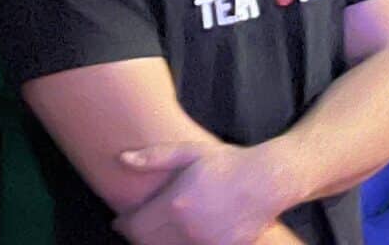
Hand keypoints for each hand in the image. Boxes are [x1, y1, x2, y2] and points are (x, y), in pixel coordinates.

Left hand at [113, 142, 285, 244]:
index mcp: (175, 204)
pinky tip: (186, 234)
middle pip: (148, 243)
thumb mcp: (191, 151)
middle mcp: (187, 229)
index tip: (121, 220)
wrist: (267, 180)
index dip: (124, 225)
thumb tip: (122, 159)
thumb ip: (155, 157)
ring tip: (159, 230)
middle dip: (138, 235)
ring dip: (157, 242)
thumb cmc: (228, 162)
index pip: (135, 226)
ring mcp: (205, 243)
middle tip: (138, 225)